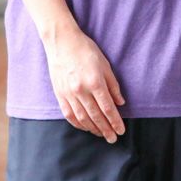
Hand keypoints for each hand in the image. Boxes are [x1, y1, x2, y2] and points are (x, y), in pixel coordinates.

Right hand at [43, 26, 126, 143]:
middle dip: (106, 129)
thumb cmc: (85, 50)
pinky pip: (69, 115)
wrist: (62, 42)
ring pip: (83, 118)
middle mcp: (81, 90)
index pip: (108, 109)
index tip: (121, 131)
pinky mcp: (60, 94)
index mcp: (95, 82)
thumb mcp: (104, 64)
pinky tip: (85, 127)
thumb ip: (113, 85)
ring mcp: (69, 94)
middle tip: (113, 138)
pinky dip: (78, 124)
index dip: (115, 122)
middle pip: (96, 116)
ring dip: (93, 129)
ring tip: (101, 134)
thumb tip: (120, 103)